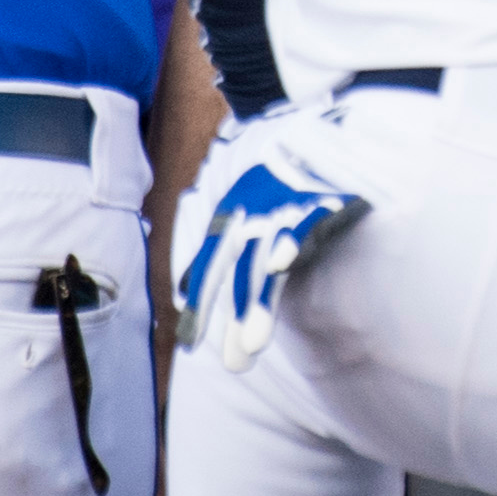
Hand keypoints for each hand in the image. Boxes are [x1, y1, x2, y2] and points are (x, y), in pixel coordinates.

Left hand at [173, 152, 366, 371]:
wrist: (318, 132)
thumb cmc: (275, 185)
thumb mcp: (240, 216)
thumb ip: (215, 255)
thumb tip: (179, 294)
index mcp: (231, 216)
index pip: (210, 264)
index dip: (200, 302)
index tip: (189, 344)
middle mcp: (251, 210)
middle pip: (239, 268)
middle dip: (237, 314)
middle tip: (237, 363)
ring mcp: (282, 202)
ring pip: (265, 255)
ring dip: (260, 298)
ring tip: (256, 342)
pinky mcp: (315, 196)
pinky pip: (299, 219)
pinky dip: (287, 239)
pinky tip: (279, 263)